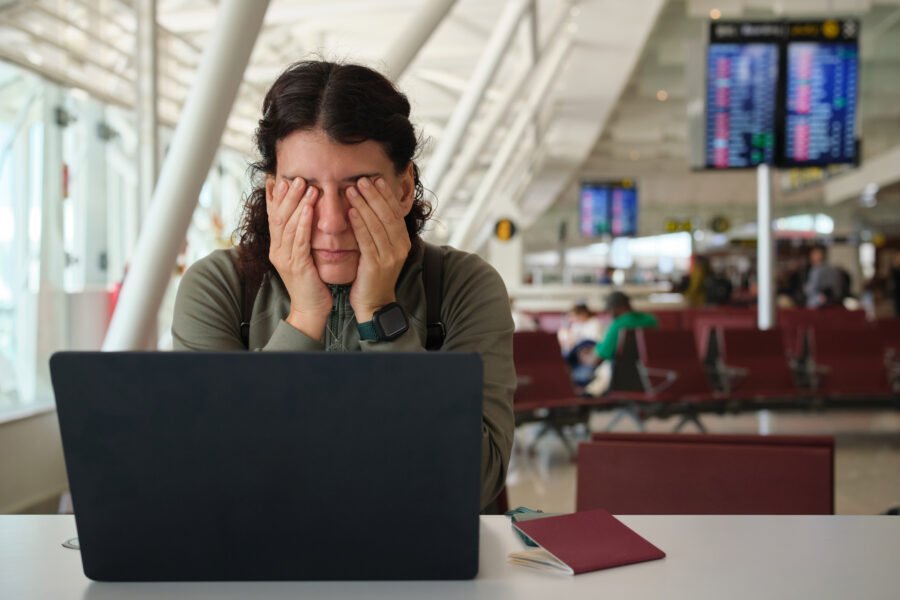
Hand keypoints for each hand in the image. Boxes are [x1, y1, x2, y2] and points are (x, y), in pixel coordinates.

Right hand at [266, 176, 331, 337]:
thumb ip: (302, 237)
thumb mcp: (304, 255)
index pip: (273, 216)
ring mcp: (284, 258)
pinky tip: (308, 209)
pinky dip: (303, 222)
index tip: (276, 177)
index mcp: (278, 247)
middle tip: (295, 177)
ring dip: (296, 204)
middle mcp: (277, 250)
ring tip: (305, 186)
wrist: (311, 310)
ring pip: (287, 225)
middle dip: (286, 195)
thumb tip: (306, 215)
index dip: (274, 197)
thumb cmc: (312, 282)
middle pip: (278, 217)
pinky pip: (298, 240)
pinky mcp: (296, 265)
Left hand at [347, 176, 411, 321]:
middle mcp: (399, 248)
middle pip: (387, 215)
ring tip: (353, 189)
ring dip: (365, 205)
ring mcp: (389, 257)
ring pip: (377, 225)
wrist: (374, 305)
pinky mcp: (376, 265)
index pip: (395, 213)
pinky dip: (359, 224)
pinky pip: (367, 240)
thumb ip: (378, 232)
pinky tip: (351, 211)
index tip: (376, 179)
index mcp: (403, 242)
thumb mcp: (380, 251)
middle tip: (362, 179)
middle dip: (375, 195)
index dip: (386, 195)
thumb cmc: (372, 277)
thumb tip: (369, 208)